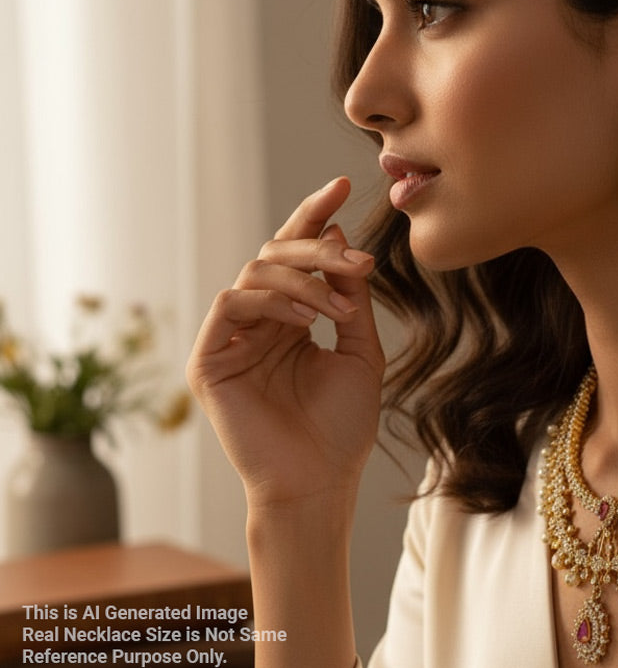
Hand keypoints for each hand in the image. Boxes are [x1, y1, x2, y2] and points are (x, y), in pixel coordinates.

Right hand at [186, 177, 384, 506]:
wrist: (322, 481)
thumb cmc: (342, 425)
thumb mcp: (359, 350)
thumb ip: (349, 297)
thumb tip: (341, 236)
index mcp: (291, 318)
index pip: (298, 256)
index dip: (316, 217)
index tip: (345, 185)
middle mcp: (259, 322)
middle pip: (276, 254)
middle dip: (318, 247)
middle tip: (355, 257)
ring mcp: (231, 339)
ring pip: (255, 271)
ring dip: (303, 279)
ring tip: (338, 307)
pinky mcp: (209, 360)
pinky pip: (232, 303)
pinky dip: (272, 301)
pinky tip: (307, 320)